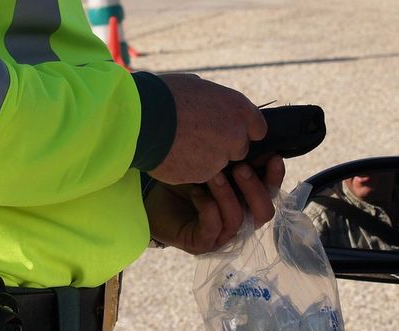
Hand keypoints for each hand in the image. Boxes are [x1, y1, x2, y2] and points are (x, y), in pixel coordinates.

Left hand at [145, 155, 284, 254]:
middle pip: (264, 213)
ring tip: (212, 175)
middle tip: (239, 166)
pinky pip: (213, 227)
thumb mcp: (213, 163)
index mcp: (246, 201)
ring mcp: (221, 236)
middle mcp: (239, 221)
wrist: (151, 195)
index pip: (271, 193)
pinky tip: (196, 192)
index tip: (272, 156)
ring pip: (237, 220)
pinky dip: (208, 207)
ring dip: (227, 194)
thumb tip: (256, 137)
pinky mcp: (201, 243)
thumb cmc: (184, 178)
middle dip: (255, 188)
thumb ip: (236, 156)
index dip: (275, 177)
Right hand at [148, 74, 267, 184]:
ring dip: (204, 158)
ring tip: (180, 144)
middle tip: (198, 137)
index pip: (257, 128)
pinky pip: (200, 173)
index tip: (227, 129)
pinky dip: (189, 167)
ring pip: (218, 163)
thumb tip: (212, 102)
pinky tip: (173, 154)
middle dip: (223, 146)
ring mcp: (220, 158)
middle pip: (239, 149)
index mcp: (238, 108)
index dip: (241, 129)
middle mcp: (236, 135)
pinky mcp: (203, 175)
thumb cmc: (164, 95)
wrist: (141, 118)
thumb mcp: (196, 86)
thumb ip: (214, 100)